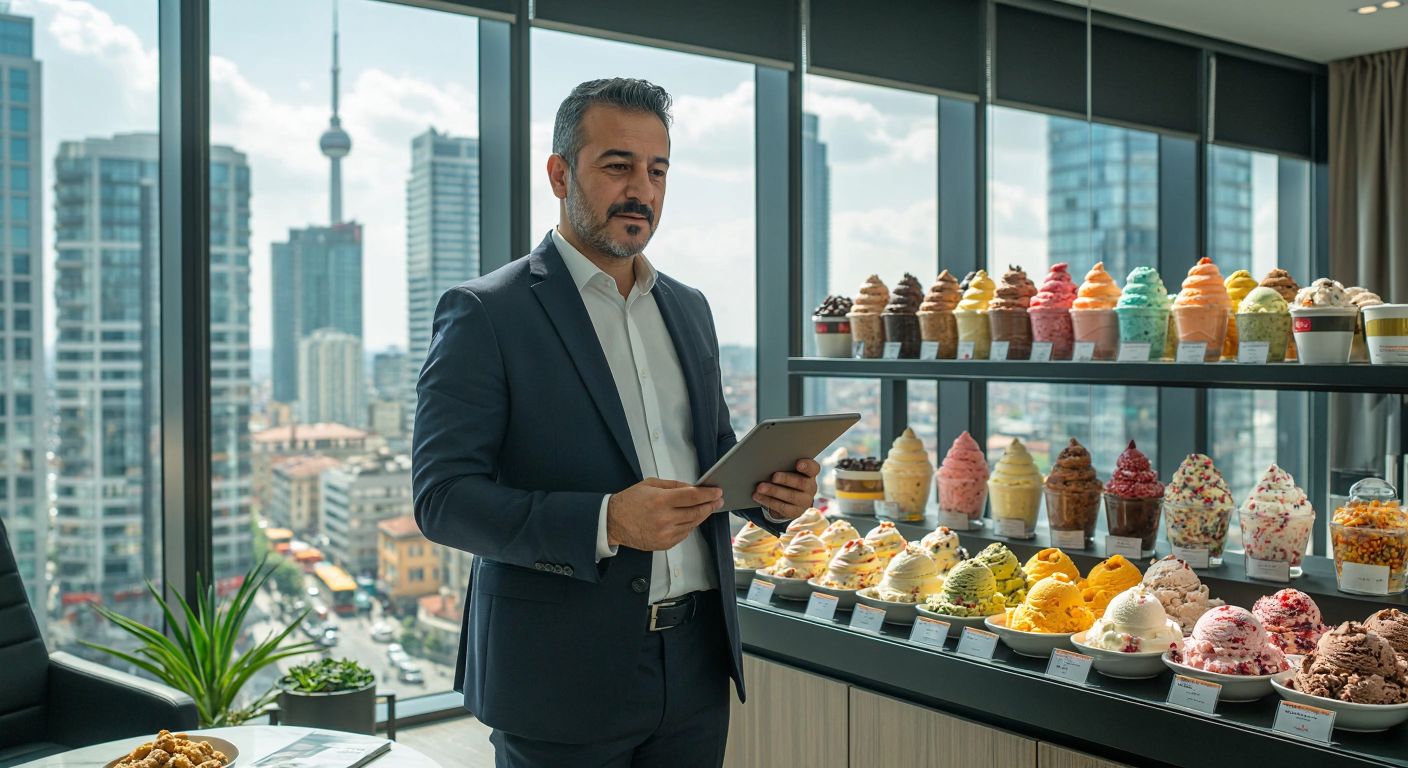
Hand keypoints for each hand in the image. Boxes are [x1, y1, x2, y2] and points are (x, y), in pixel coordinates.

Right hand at [607, 477, 723, 550]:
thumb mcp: (650, 484)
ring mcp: (664, 534)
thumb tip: (693, 488)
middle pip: (696, 512)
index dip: (708, 494)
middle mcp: (664, 519)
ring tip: (706, 508)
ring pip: (692, 524)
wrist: (613, 522)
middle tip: (718, 500)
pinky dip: (689, 526)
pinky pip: (684, 534)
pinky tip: (690, 518)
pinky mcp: (664, 544)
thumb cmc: (631, 501)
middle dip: (710, 505)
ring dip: (701, 516)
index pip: (692, 497)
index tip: (717, 492)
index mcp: (660, 500)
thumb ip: (674, 486)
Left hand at [753, 459, 820, 519]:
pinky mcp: (795, 512)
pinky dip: (768, 501)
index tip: (798, 464)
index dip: (807, 466)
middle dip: (786, 479)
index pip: (813, 468)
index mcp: (810, 474)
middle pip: (802, 483)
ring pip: (791, 496)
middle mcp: (810, 487)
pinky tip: (757, 496)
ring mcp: (804, 501)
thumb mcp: (787, 471)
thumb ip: (783, 466)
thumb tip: (767, 463)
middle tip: (773, 477)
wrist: (788, 499)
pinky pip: (782, 507)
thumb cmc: (786, 478)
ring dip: (774, 491)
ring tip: (760, 487)